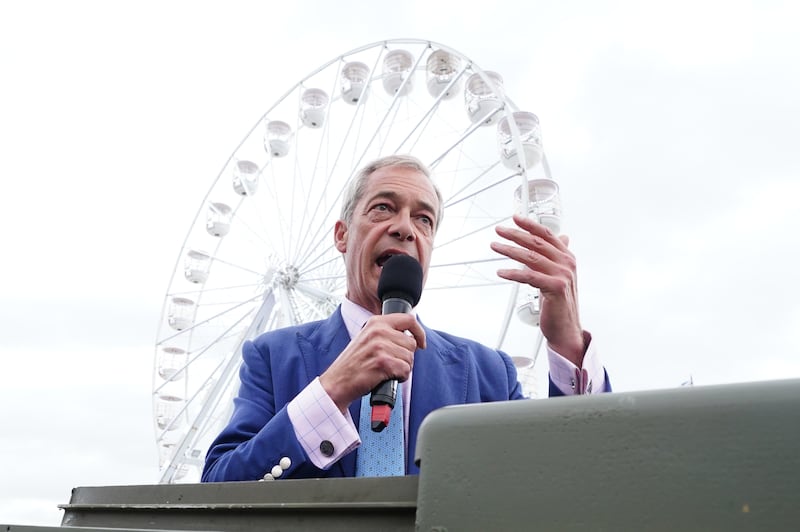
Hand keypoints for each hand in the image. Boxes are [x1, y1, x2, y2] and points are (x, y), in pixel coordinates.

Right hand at [320, 313, 425, 410]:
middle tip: (391, 364)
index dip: (419, 332)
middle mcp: (378, 331)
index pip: (409, 319)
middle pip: (411, 343)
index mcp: (376, 322)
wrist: (337, 382)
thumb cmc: (354, 364)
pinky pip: (405, 370)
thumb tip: (411, 335)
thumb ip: (386, 333)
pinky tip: (386, 377)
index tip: (421, 343)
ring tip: (386, 370)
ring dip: (402, 368)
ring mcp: (380, 346)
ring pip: (410, 358)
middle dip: (406, 357)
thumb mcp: (367, 339)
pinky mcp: (382, 362)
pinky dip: (400, 377)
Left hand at [490, 214, 584, 365]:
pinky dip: (513, 273)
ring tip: (495, 246)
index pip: (547, 235)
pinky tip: (501, 272)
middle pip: (536, 243)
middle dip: (515, 234)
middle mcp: (566, 263)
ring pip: (530, 257)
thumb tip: (562, 237)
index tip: (515, 218)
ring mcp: (563, 275)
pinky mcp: (555, 288)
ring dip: (509, 250)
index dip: (530, 225)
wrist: (566, 329)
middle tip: (499, 230)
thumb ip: (558, 256)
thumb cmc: (559, 303)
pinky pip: (529, 276)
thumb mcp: (560, 275)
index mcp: (567, 257)